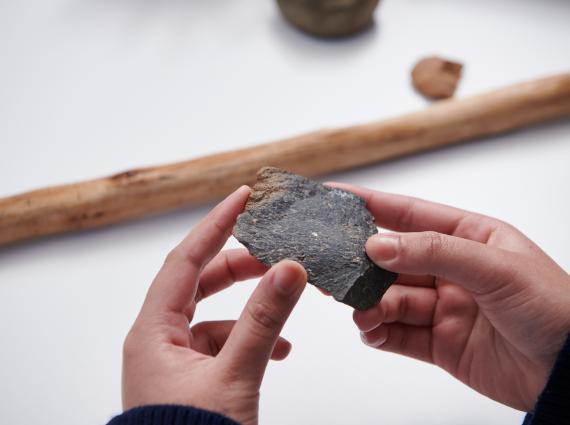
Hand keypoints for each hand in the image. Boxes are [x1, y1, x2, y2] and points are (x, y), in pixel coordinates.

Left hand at [122, 186, 306, 424]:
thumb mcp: (234, 375)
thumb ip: (264, 321)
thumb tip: (289, 270)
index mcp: (152, 332)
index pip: (184, 260)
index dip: (214, 225)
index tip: (241, 197)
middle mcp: (158, 340)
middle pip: (198, 283)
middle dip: (238, 265)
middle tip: (271, 248)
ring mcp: (175, 359)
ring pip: (214, 315)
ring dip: (250, 308)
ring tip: (283, 301)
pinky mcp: (192, 377)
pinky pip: (222, 344)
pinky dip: (250, 339)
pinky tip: (278, 350)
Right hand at [334, 183, 569, 410]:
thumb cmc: (553, 308)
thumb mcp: (495, 267)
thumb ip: (434, 252)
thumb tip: (377, 245)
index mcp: (468, 238)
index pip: (409, 214)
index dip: (370, 204)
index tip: (333, 197)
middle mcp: (452, 270)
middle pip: (393, 261)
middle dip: (362, 266)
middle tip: (334, 271)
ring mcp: (444, 307)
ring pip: (391, 300)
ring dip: (370, 305)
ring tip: (361, 313)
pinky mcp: (440, 343)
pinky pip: (398, 335)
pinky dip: (379, 333)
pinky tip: (372, 332)